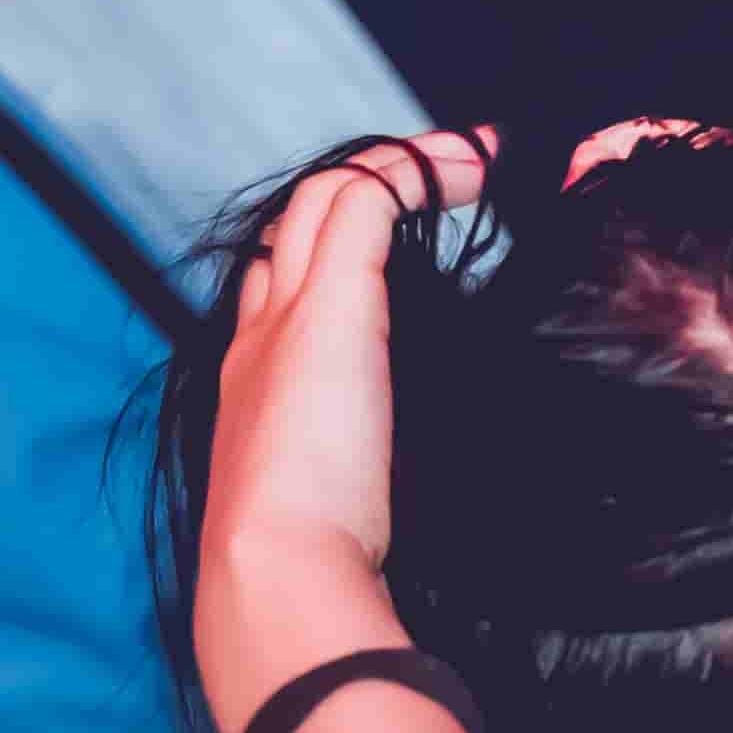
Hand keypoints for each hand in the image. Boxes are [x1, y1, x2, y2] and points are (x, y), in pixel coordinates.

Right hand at [190, 139, 476, 731]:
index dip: (332, 258)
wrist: (270, 574)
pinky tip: (481, 164)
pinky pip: (370, 197)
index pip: (279, 287)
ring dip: (402, 167)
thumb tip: (412, 497)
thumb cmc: (312, 568)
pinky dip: (425, 170)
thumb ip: (365, 476)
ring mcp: (289, 313)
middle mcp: (257, 335)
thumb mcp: (339, 507)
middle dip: (362, 191)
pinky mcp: (332, 304)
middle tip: (440, 179)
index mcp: (251, 386)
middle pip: (295, 227)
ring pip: (327, 197)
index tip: (396, 261)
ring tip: (473, 158)